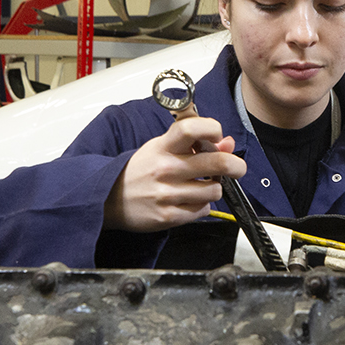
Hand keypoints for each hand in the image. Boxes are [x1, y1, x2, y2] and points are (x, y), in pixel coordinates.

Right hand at [105, 118, 245, 232]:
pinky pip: (203, 210)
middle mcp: (166, 169)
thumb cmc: (140, 171)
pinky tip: (189, 200)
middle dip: (236, 165)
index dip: (212, 128)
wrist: (108, 199)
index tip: (218, 135)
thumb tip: (227, 143)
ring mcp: (167, 194)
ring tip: (202, 186)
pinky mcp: (169, 216)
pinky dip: (202, 205)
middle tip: (236, 168)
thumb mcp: (162, 149)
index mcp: (163, 147)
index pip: (191, 129)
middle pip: (217, 162)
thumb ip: (194, 145)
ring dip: (215, 188)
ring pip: (214, 190)